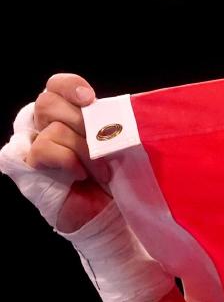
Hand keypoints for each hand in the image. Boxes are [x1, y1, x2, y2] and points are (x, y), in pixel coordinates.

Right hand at [1, 73, 112, 232]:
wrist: (113, 215)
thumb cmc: (118, 178)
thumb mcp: (117, 144)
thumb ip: (108, 122)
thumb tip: (118, 107)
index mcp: (65, 115)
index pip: (56, 86)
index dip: (70, 86)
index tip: (90, 99)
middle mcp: (44, 127)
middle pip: (48, 102)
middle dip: (81, 122)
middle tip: (104, 145)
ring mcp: (33, 147)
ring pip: (53, 128)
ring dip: (85, 150)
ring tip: (103, 172)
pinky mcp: (27, 168)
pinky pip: (43, 149)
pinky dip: (68, 160)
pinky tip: (81, 175)